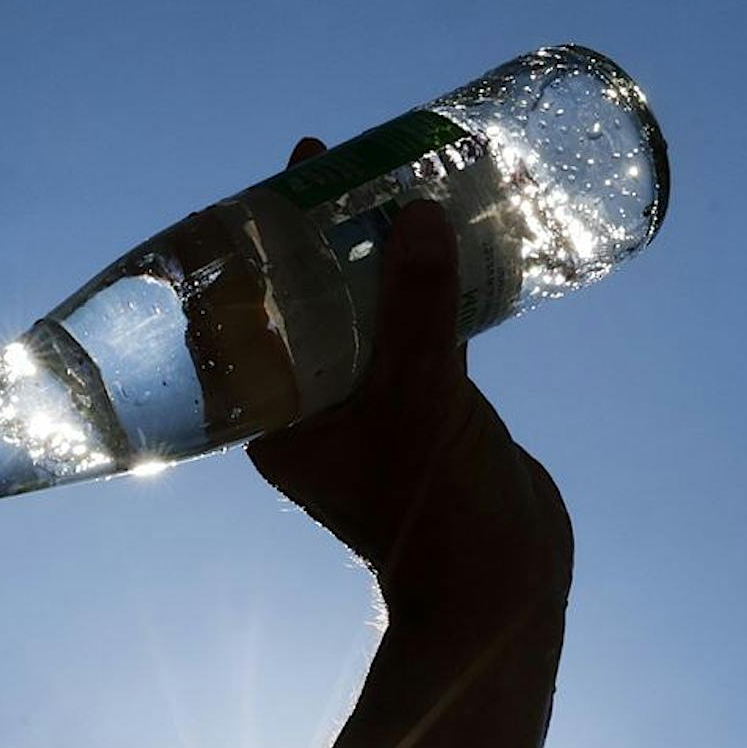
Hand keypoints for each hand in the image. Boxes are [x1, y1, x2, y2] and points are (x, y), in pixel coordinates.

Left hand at [247, 138, 572, 620]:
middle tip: (332, 165)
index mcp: (278, 427)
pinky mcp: (423, 411)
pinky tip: (443, 237)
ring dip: (374, 258)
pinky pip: (414, 333)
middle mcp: (312, 418)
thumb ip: (417, 307)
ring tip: (390, 181)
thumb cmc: (436, 509)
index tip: (271, 188)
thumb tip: (409, 212)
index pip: (247, 327)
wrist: (499, 582)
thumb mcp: (422, 396)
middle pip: (302, 311)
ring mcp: (368, 414)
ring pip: (362, 317)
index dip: (255, 256)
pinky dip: (424, 289)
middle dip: (316, 242)